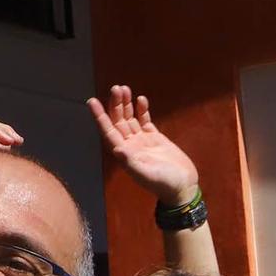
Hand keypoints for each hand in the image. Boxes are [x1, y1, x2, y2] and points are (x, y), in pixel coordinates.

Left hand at [87, 85, 200, 207]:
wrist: (183, 187)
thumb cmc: (164, 184)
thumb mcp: (147, 175)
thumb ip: (131, 162)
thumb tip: (117, 149)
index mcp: (125, 153)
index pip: (108, 131)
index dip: (100, 116)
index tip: (92, 101)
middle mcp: (130, 145)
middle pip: (118, 121)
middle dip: (116, 104)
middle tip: (116, 88)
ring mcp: (142, 140)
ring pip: (130, 118)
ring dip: (126, 104)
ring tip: (124, 88)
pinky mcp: (155, 138)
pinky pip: (145, 120)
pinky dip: (142, 110)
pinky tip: (141, 99)